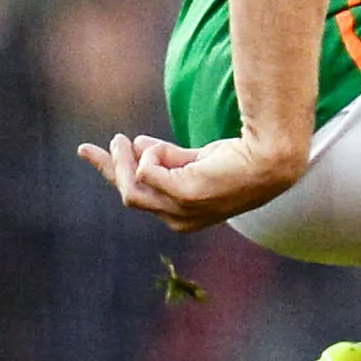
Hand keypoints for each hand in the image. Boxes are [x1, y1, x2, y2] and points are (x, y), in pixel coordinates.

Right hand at [78, 130, 306, 233]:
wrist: (269, 158)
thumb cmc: (240, 158)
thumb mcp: (196, 158)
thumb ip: (167, 157)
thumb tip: (139, 144)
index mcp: (184, 215)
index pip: (141, 197)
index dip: (115, 174)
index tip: (92, 151)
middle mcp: (180, 220)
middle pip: (130, 195)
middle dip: (110, 169)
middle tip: (103, 143)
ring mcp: (182, 211)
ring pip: (131, 189)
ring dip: (120, 162)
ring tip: (119, 140)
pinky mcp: (184, 195)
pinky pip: (145, 170)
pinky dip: (149, 153)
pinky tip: (156, 146)